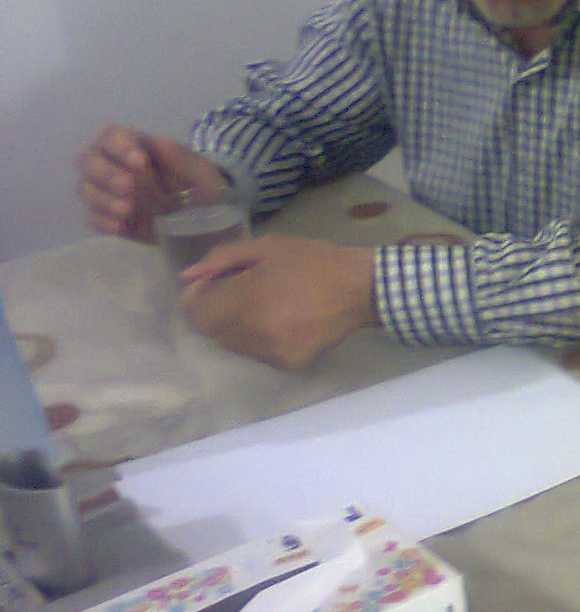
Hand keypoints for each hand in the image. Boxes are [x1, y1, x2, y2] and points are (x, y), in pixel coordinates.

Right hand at [75, 125, 228, 241]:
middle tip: (128, 187)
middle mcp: (114, 165)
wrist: (208, 224)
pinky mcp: (109, 218)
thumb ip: (182, 158)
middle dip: (104, 172)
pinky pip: (92, 217)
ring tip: (128, 210)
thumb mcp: (203, 174)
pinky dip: (103, 221)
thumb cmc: (204, 189)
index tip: (140, 162)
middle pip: (87, 160)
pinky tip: (121, 227)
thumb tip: (159, 141)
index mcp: (136, 146)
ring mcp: (108, 193)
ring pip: (86, 189)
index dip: (119, 146)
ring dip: (103, 199)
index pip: (111, 135)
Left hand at [177, 235, 378, 370]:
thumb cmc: (313, 261)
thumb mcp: (267, 247)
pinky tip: (283, 322)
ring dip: (239, 327)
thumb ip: (221, 259)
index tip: (212, 285)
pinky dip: (262, 339)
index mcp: (245, 301)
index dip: (197, 299)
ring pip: (235, 345)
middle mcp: (253, 333)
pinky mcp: (289, 364)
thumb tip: (187, 276)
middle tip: (242, 292)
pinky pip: (260, 354)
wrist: (361, 288)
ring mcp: (271, 353)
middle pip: (214, 332)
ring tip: (266, 306)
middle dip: (219, 312)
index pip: (196, 314)